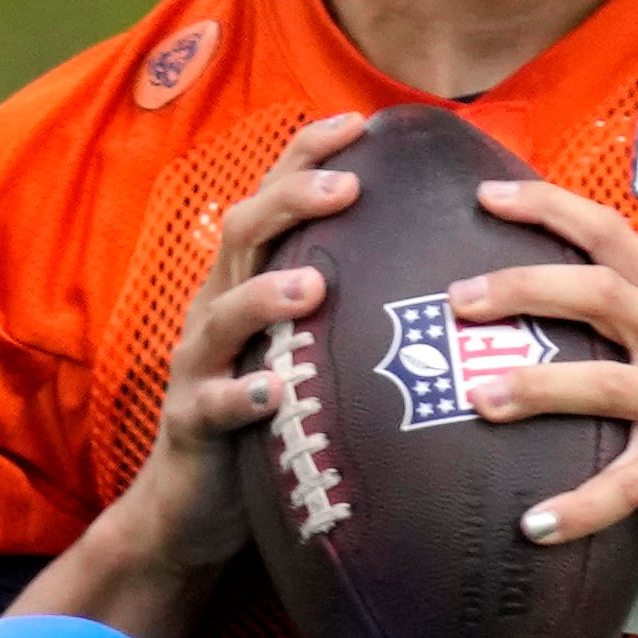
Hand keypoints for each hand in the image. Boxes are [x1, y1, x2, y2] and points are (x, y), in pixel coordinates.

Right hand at [10, 113, 369, 637]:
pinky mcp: (192, 428)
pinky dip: (243, 396)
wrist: (194, 511)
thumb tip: (445, 266)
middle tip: (347, 186)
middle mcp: (216, 311)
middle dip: (291, 201)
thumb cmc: (272, 423)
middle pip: (244, 235)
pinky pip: (212, 407)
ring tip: (315, 286)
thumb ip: (351, 308)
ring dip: (267, 295)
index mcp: (247, 283)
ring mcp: (199, 368)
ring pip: (222, 315)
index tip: (359, 125)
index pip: (275, 200)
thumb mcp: (309, 351)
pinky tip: (277, 393)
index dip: (307, 155)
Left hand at [447, 180, 637, 609]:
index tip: (486, 197)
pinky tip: (533, 526)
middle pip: (594, 293)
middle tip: (457, 300)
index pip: (609, 233)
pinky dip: (577, 509)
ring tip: (477, 401)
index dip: (546, 208)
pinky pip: (625, 488)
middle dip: (520, 289)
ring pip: (600, 385)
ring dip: (534, 389)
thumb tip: (567, 310)